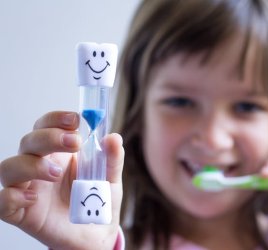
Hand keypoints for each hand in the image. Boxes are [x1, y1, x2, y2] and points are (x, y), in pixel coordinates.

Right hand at [0, 111, 124, 249]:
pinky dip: (11, 196)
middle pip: (29, 141)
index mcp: (60, 153)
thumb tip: (114, 138)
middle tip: (74, 143)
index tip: (75, 119)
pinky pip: (3, 201)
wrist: (96, 234)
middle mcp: (40, 166)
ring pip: (9, 167)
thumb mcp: (110, 179)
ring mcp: (29, 188)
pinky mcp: (22, 212)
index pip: (48, 126)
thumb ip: (112, 159)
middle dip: (49, 137)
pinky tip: (33, 197)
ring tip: (56, 173)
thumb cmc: (98, 201)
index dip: (56, 118)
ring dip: (31, 165)